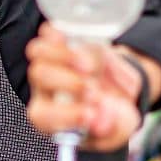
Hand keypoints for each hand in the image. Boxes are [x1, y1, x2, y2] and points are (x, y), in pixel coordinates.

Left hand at [26, 22, 157, 151]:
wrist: (121, 91)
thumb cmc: (113, 115)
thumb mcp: (122, 127)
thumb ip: (113, 128)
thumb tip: (101, 120)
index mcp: (52, 117)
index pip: (41, 115)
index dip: (64, 114)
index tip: (90, 115)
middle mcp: (45, 89)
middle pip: (39, 76)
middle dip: (68, 82)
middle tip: (94, 90)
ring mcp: (52, 63)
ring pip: (39, 51)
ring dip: (64, 56)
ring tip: (89, 67)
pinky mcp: (63, 43)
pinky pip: (49, 32)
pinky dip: (59, 33)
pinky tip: (73, 39)